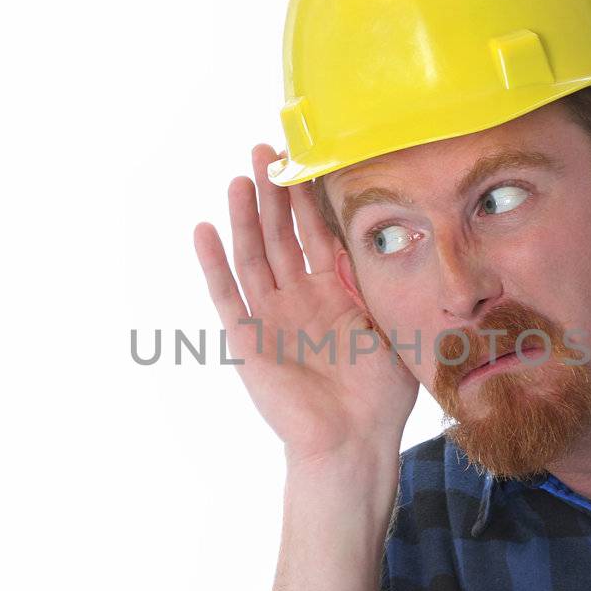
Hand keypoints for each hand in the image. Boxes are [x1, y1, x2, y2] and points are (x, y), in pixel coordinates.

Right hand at [193, 145, 419, 462]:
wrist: (355, 440)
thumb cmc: (379, 392)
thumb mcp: (386, 322)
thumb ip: (371, 279)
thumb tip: (368, 231)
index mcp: (331, 292)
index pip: (316, 232)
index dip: (307, 196)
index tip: (303, 158)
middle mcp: (297, 298)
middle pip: (280, 234)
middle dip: (272, 193)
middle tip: (265, 150)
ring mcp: (270, 316)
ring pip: (253, 255)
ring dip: (244, 217)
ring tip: (240, 177)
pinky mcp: (247, 340)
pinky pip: (227, 295)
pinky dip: (214, 263)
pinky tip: (204, 229)